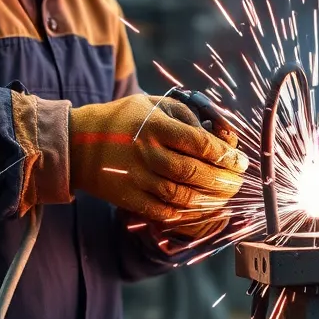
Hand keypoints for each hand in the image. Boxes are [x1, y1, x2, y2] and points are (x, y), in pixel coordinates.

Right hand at [70, 95, 247, 222]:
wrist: (77, 143)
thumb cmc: (123, 119)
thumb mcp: (153, 104)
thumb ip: (186, 115)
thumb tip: (219, 134)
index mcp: (154, 125)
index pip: (200, 143)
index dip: (225, 155)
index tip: (241, 161)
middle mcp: (147, 153)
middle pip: (194, 172)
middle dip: (223, 179)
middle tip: (239, 180)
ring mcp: (137, 178)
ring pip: (182, 196)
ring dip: (210, 199)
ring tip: (225, 195)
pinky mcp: (129, 198)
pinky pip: (164, 212)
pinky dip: (187, 214)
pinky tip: (201, 208)